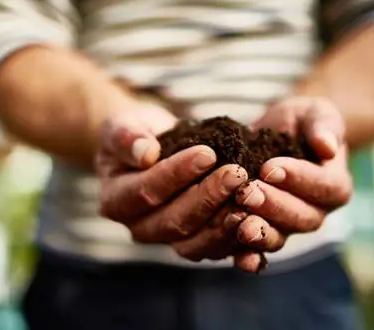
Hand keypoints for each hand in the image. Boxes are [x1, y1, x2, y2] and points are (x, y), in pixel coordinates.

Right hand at [96, 104, 250, 261]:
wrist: (154, 150)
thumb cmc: (137, 135)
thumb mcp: (123, 125)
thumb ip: (126, 137)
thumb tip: (145, 153)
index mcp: (116, 201)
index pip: (147, 192)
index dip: (177, 174)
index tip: (207, 154)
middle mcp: (139, 228)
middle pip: (174, 222)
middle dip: (208, 197)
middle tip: (237, 174)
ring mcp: (167, 240)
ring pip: (196, 243)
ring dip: (225, 221)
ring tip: (250, 196)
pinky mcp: (193, 243)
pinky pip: (214, 249)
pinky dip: (236, 238)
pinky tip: (257, 218)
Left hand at [231, 97, 352, 271]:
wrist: (274, 136)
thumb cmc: (299, 122)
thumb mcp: (314, 112)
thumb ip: (323, 125)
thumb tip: (328, 148)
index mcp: (334, 185)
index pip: (324, 187)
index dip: (298, 179)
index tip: (270, 167)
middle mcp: (315, 212)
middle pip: (302, 218)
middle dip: (273, 205)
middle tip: (247, 192)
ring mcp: (288, 227)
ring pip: (279, 237)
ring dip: (259, 232)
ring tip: (238, 220)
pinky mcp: (262, 233)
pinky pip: (258, 252)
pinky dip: (248, 257)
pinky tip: (236, 257)